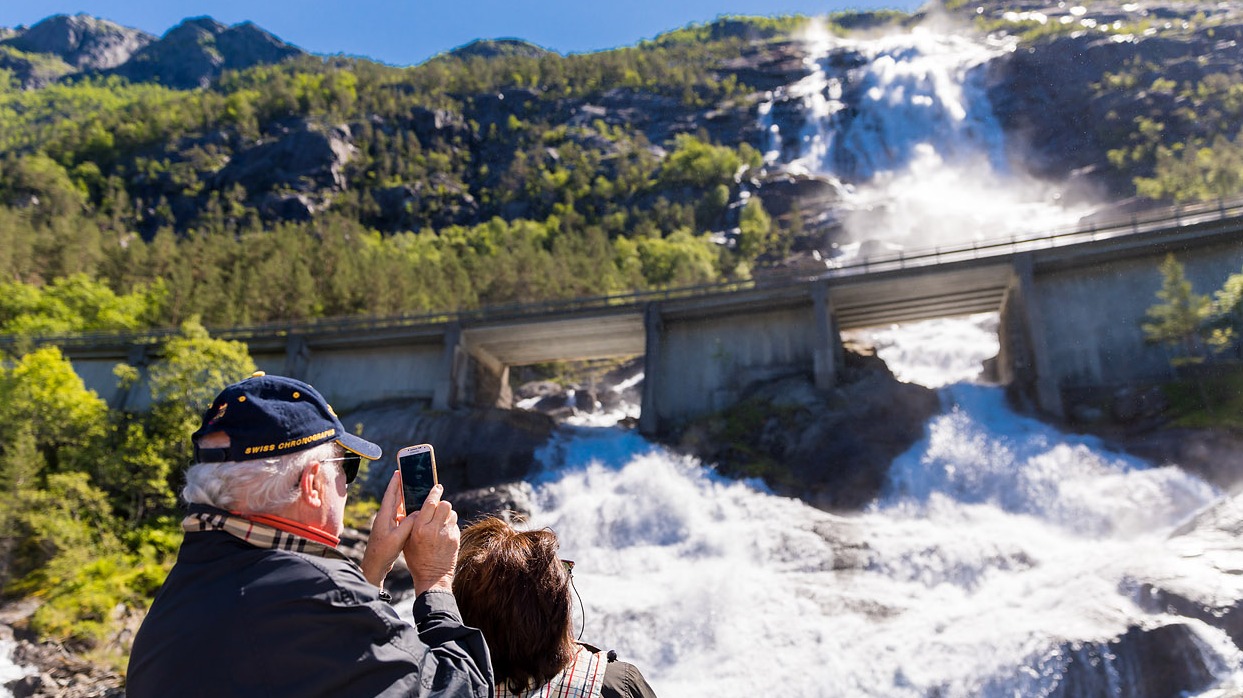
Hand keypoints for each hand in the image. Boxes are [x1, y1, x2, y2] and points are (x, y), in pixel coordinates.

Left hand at [360, 470, 410, 586]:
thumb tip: (418, 512)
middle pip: (393, 498)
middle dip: (400, 487)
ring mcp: (386, 524)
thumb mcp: (397, 538)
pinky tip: (412, 511)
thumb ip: (408, 524)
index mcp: (384, 516)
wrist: (374, 566)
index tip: (398, 471)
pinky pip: (399, 516)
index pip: (390, 495)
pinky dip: (406, 510)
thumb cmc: (383, 552)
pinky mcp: (390, 531)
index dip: (394, 483)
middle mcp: (384, 518)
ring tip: (413, 490)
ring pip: (397, 507)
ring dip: (404, 498)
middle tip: (408, 476)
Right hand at [402, 484, 458, 594]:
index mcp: (420, 528)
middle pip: (445, 505)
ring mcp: (447, 534)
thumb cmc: (416, 559)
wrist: (432, 577)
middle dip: (442, 504)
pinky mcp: (456, 539)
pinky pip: (455, 524)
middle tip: (438, 508)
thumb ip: (413, 523)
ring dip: (447, 515)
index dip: (435, 492)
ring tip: (440, 522)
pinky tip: (444, 533)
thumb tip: (418, 508)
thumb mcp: (408, 541)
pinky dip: (450, 525)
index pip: (430, 503)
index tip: (437, 487)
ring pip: (452, 513)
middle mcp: (434, 529)